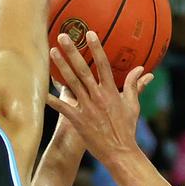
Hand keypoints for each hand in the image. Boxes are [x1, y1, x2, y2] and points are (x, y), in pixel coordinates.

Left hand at [46, 31, 153, 163]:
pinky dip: (52, 99)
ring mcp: (87, 108)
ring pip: (71, 83)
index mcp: (112, 91)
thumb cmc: (126, 129)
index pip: (104, 65)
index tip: (89, 33)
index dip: (96, 48)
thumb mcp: (133, 105)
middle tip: (63, 36)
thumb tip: (143, 70)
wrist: (119, 152)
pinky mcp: (78, 120)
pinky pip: (62, 107)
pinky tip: (40, 90)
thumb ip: (135, 85)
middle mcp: (98, 97)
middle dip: (73, 52)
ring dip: (61, 67)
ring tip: (52, 52)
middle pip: (83, 69)